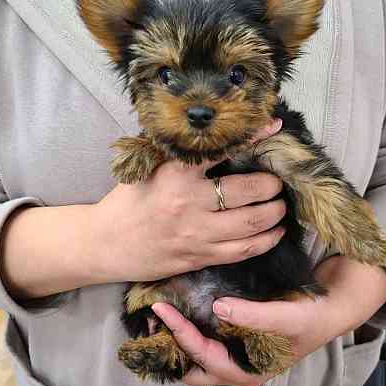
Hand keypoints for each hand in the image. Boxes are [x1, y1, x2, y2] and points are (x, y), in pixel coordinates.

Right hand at [93, 119, 285, 281]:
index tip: (273, 128)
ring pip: (251, 224)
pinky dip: (266, 241)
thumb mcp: (146, 168)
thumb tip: (213, 135)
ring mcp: (197, 234)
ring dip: (275, 213)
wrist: (105, 244)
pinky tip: (275, 233)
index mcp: (176, 174)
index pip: (223, 150)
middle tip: (278, 182)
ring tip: (280, 205)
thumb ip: (178, 154)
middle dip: (272, 185)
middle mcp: (190, 203)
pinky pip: (243, 251)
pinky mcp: (200, 258)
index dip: (253, 137)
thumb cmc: (127, 201)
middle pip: (247, 191)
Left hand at [152, 256, 385, 385]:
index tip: (161, 310)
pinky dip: (189, 325)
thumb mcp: (284, 319)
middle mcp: (235, 366)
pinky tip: (181, 307)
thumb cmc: (307, 319)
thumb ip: (251, 316)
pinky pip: (204, 336)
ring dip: (176, 335)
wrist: (326, 310)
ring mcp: (233, 353)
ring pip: (194, 352)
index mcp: (245, 371)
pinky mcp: (234, 337)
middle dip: (169, 345)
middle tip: (152, 319)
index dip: (180, 332)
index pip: (202, 354)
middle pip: (191, 364)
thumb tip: (217, 307)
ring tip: (159, 314)